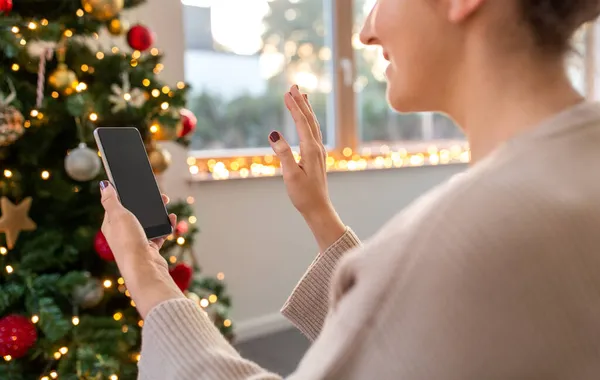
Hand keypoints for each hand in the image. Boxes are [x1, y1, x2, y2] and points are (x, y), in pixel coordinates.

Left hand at [99, 180, 183, 317]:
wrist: (144, 269)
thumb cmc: (129, 242)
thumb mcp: (118, 215)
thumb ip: (111, 200)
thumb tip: (104, 186)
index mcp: (111, 225)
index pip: (116, 205)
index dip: (125, 194)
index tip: (135, 185)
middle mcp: (123, 233)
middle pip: (134, 212)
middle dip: (145, 202)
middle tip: (157, 193)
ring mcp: (137, 241)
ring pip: (148, 222)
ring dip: (157, 212)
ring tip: (166, 203)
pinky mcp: (150, 248)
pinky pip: (159, 232)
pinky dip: (166, 225)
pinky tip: (170, 219)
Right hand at [268, 85, 345, 251]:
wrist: (318, 209)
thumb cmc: (303, 195)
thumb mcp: (290, 175)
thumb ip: (283, 153)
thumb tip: (274, 133)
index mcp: (311, 150)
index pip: (302, 122)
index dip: (294, 107)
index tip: (287, 93)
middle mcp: (317, 148)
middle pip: (310, 119)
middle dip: (301, 102)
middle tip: (295, 86)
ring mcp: (319, 152)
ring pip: (313, 125)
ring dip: (307, 109)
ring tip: (302, 96)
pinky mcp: (317, 157)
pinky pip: (313, 132)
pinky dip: (309, 121)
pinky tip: (307, 120)